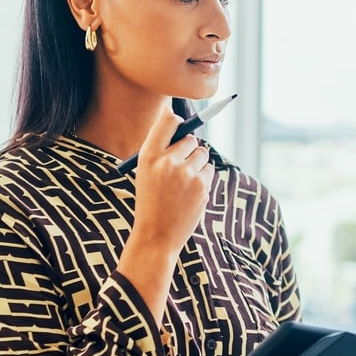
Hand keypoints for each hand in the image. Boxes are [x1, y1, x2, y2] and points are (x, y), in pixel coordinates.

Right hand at [130, 106, 214, 252]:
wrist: (156, 235)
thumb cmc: (150, 201)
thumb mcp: (145, 172)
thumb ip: (160, 149)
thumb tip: (181, 121)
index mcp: (148, 156)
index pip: (168, 121)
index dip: (176, 119)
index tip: (179, 122)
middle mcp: (167, 162)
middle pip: (190, 138)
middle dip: (188, 147)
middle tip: (180, 163)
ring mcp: (186, 174)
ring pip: (202, 154)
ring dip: (197, 163)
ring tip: (183, 182)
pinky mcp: (201, 186)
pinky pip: (209, 170)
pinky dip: (203, 177)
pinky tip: (190, 192)